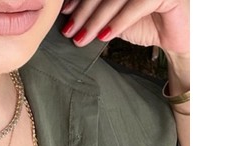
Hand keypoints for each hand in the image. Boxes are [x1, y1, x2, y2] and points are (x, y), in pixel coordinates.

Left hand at [60, 0, 189, 55]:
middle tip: (70, 30)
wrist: (178, 40)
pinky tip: (104, 36)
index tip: (65, 13)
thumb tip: (73, 15)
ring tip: (83, 37)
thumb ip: (102, 13)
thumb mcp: (118, 19)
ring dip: (97, 19)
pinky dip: (118, 22)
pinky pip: (136, 6)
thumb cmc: (149, 25)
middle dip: (84, 11)